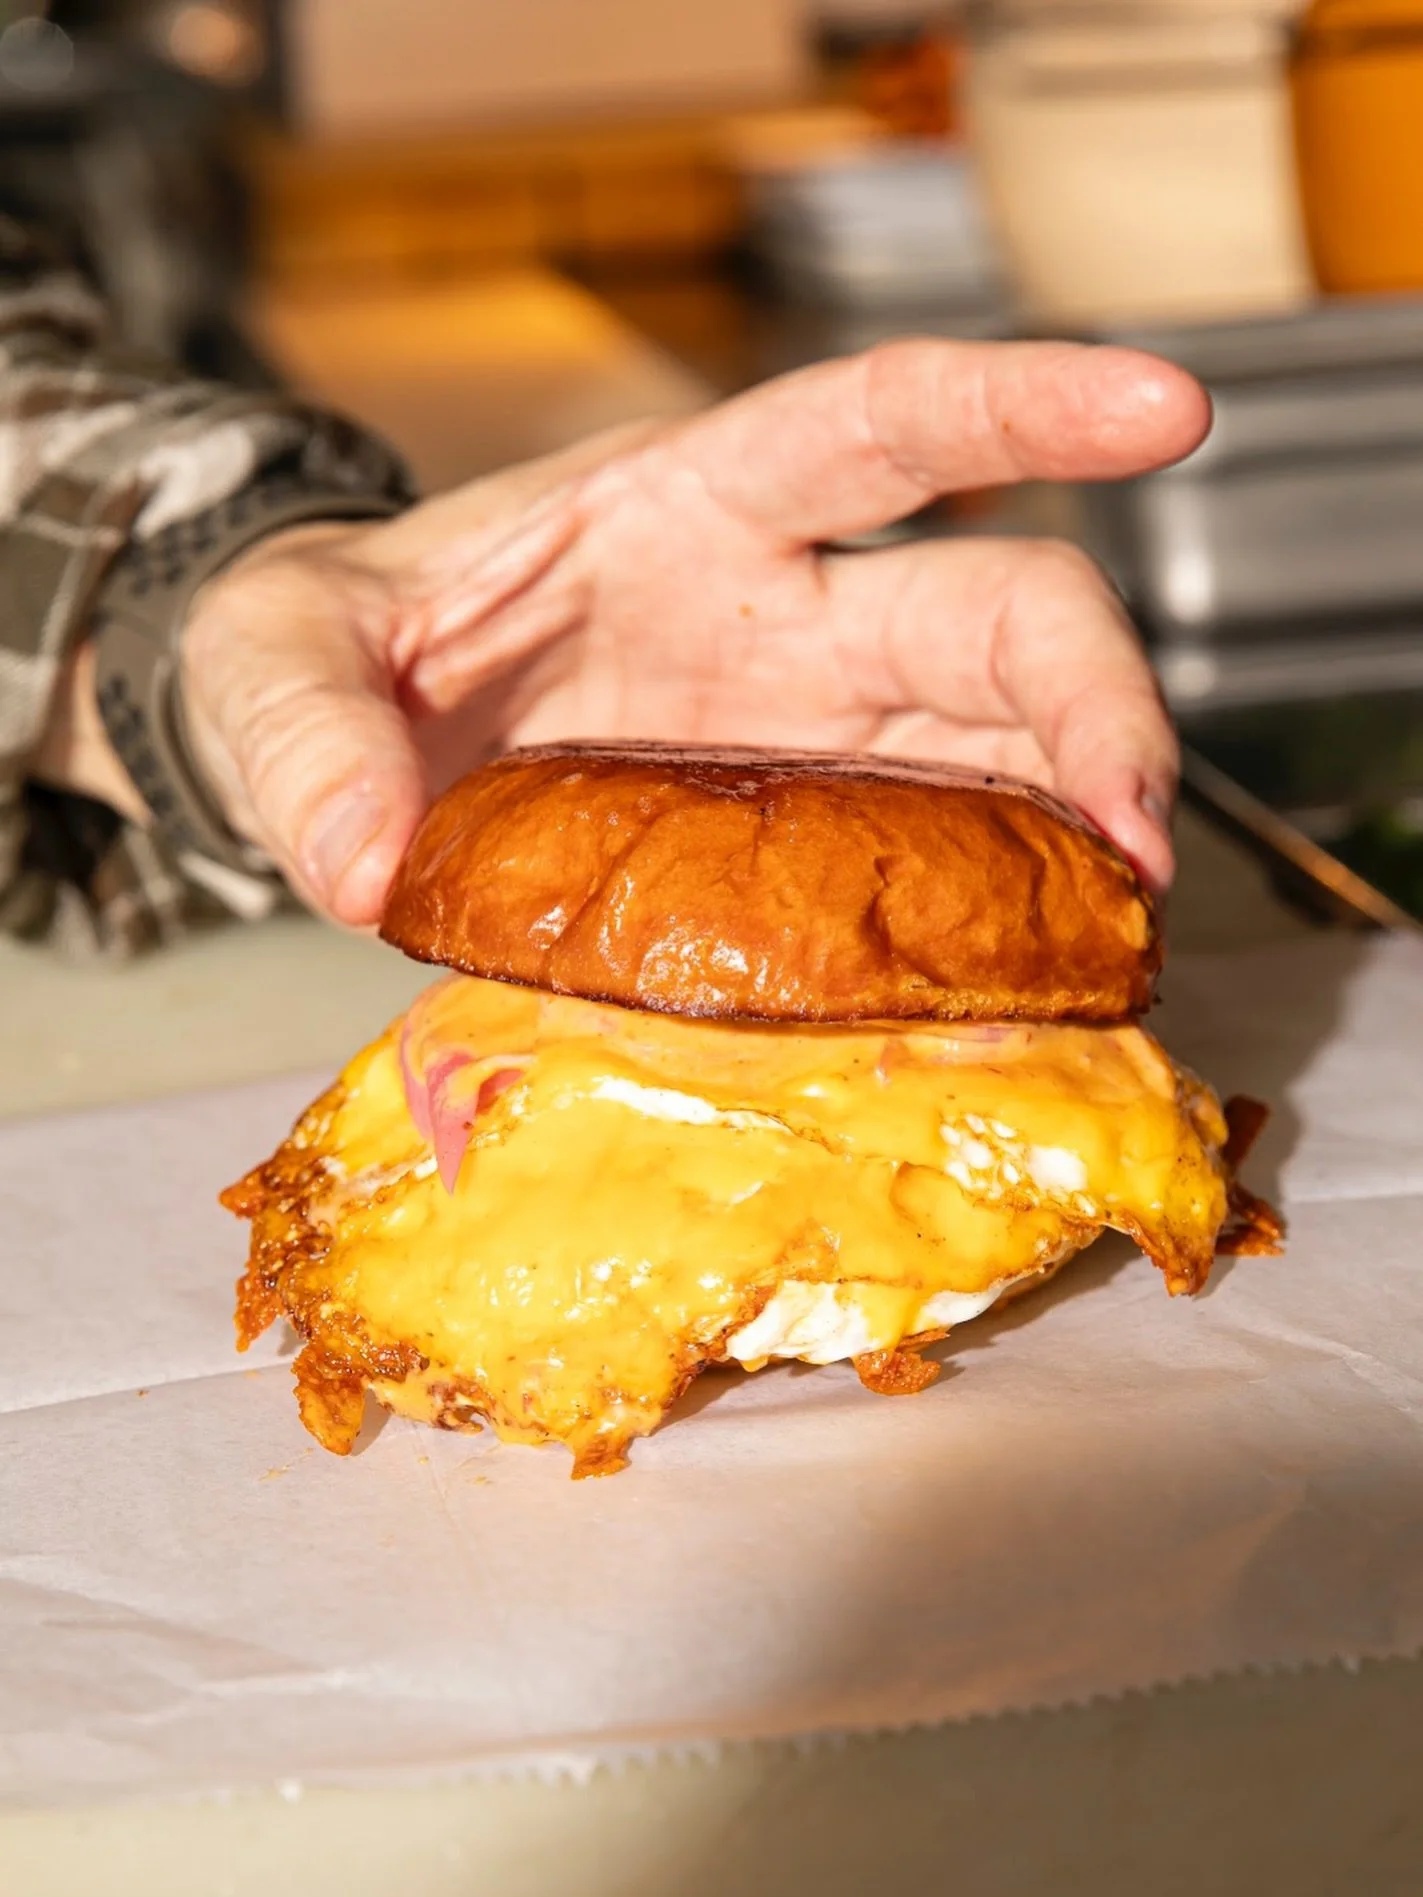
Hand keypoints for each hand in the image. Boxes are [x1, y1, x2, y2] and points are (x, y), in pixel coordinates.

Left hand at [178, 339, 1209, 926]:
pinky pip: (934, 877)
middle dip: (1094, 702)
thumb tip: (364, 861)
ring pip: (1003, 756)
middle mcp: (785, 615)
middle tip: (1135, 835)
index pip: (877, 426)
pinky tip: (1015, 995)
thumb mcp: (276, 653)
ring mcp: (810, 739)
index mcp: (685, 509)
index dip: (1024, 410)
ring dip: (1073, 839)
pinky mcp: (806, 849)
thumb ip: (304, 730)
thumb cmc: (341, 649)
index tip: (1164, 411)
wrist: (351, 743)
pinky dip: (989, 929)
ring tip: (1101, 942)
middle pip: (996, 617)